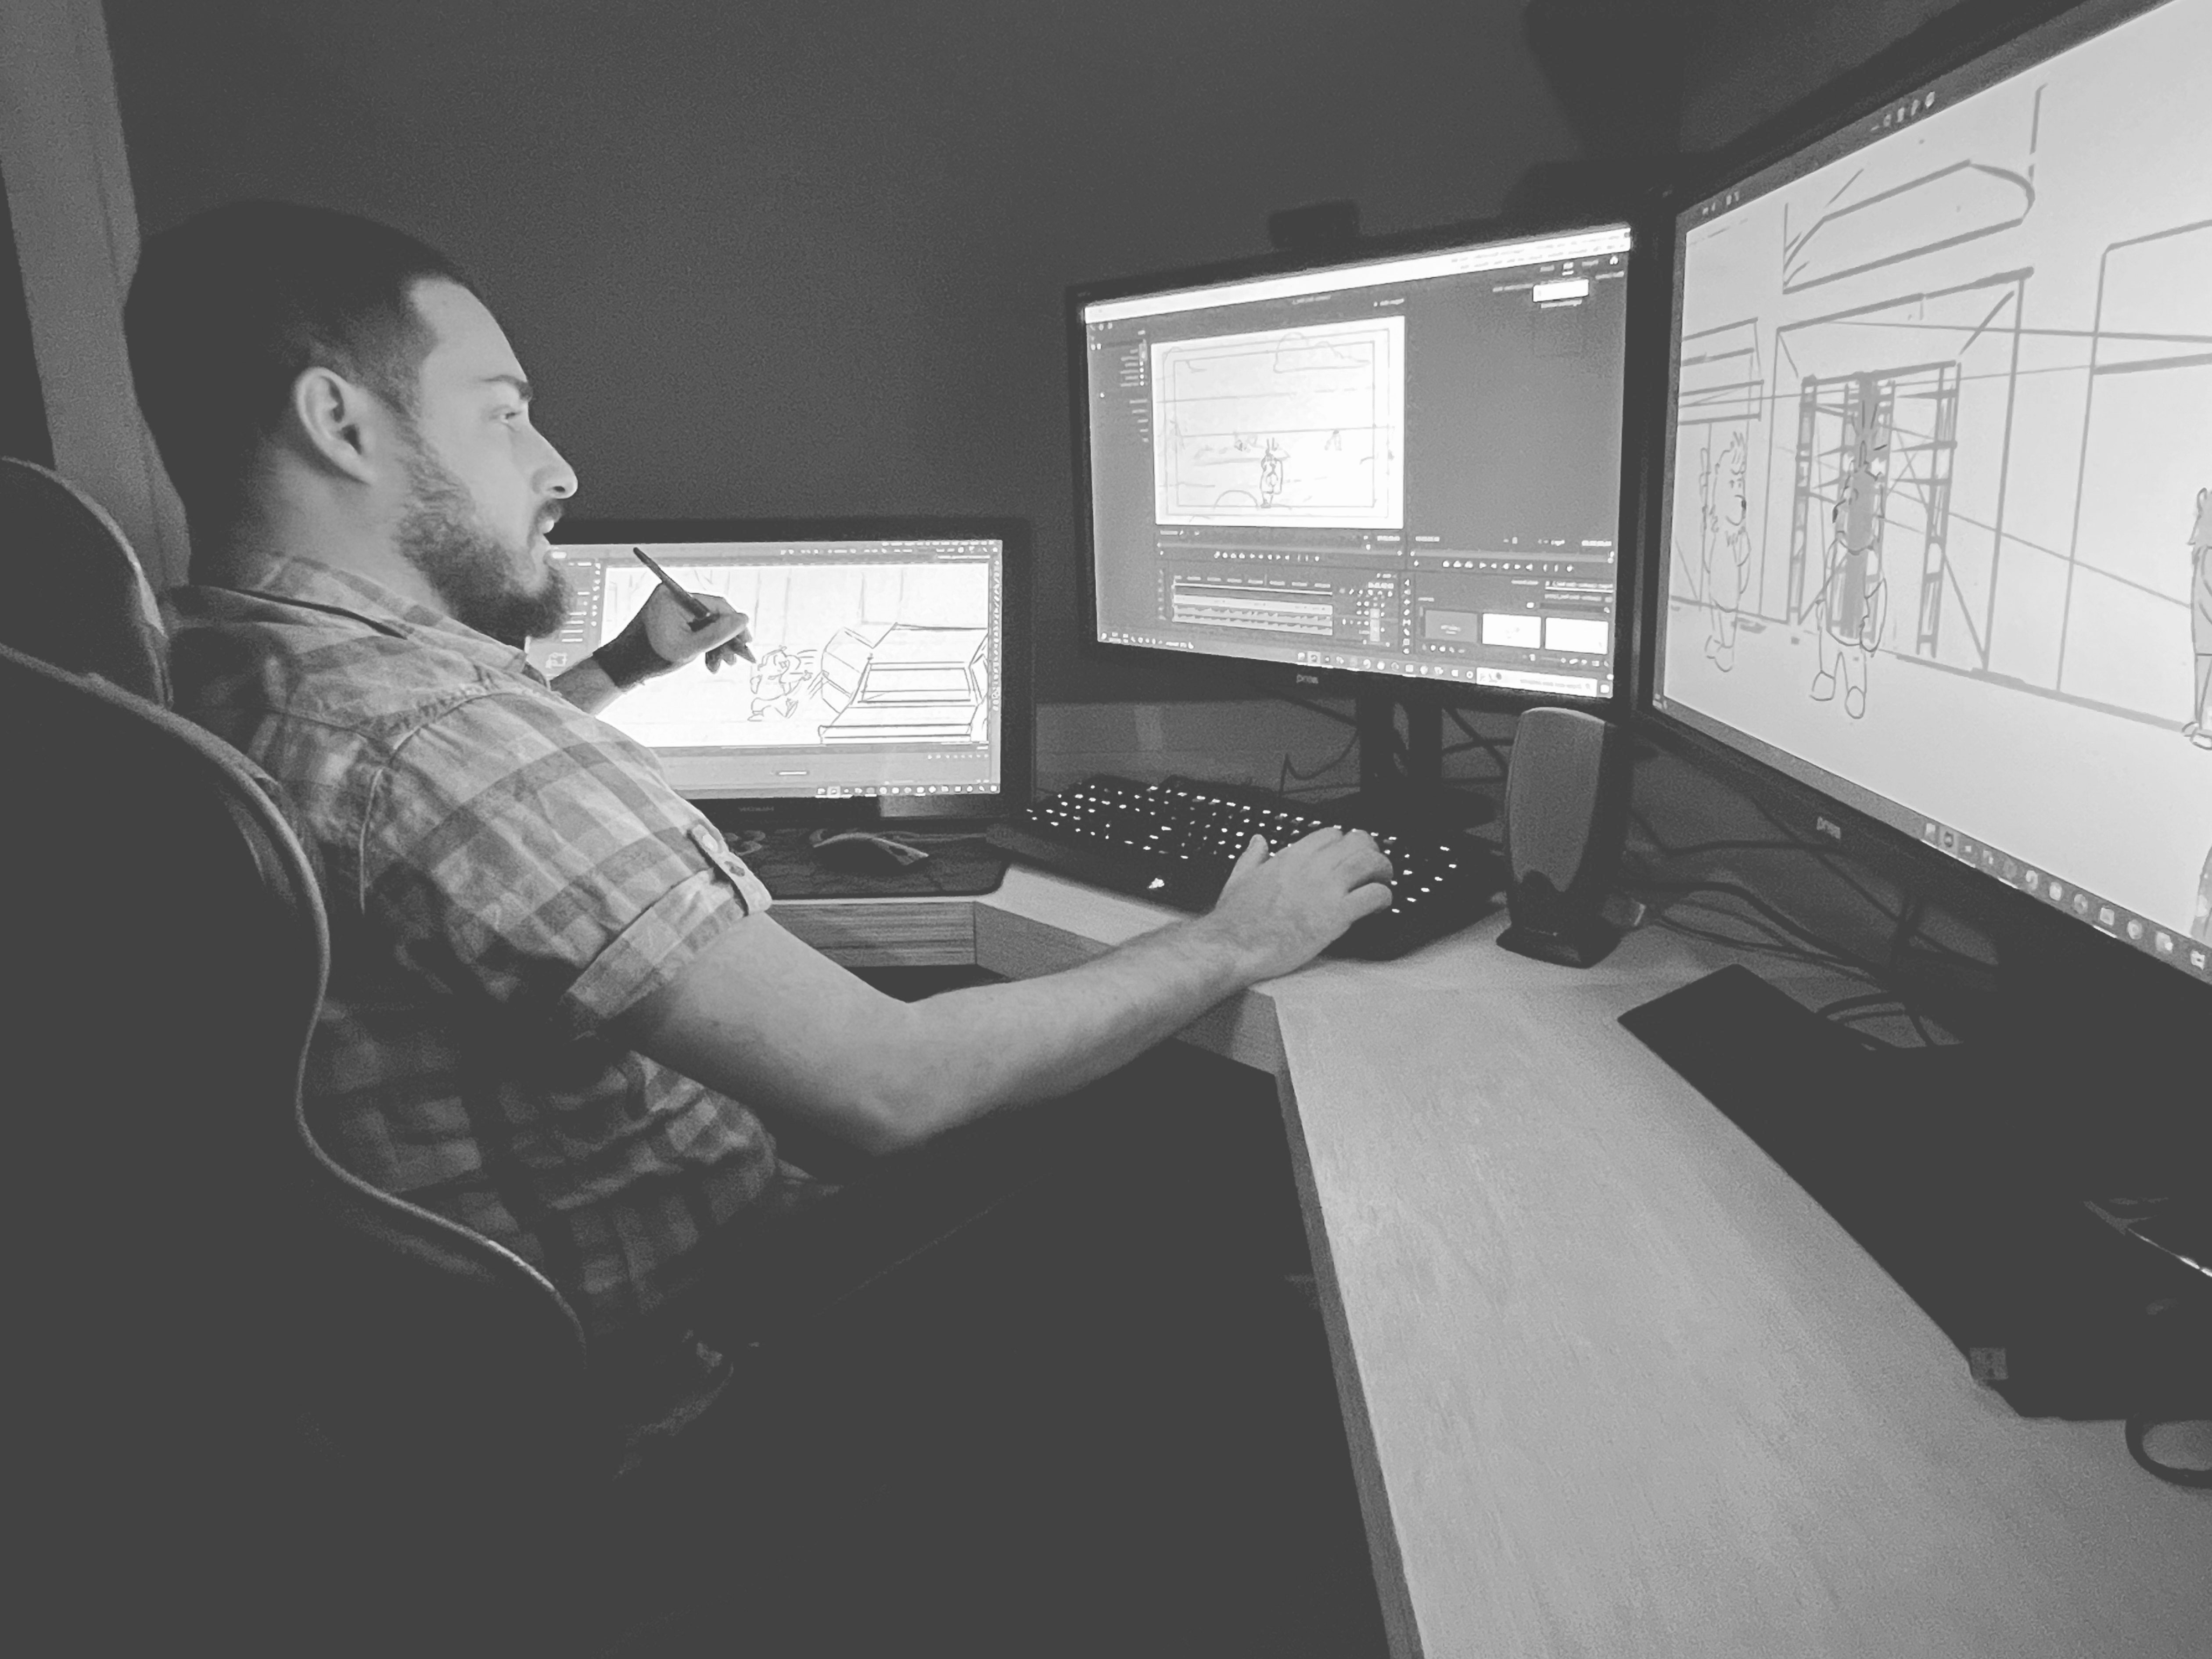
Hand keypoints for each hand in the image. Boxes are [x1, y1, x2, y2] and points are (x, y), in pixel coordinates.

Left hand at [636, 585, 752, 673]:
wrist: (622, 668)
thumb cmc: (650, 656)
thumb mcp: (690, 647)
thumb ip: (719, 633)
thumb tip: (743, 620)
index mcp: (674, 596)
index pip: (716, 605)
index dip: (735, 624)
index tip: (747, 642)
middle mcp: (673, 597)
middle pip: (711, 616)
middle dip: (724, 640)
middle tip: (736, 659)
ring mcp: (671, 608)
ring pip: (704, 625)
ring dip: (715, 646)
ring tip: (720, 666)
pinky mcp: (669, 619)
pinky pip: (693, 629)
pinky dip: (702, 645)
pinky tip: (709, 663)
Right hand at [1204, 827, 1392, 980]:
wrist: (1234, 945)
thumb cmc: (1235, 919)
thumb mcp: (1239, 877)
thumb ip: (1253, 856)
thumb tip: (1258, 841)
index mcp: (1290, 856)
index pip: (1331, 834)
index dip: (1343, 843)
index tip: (1346, 855)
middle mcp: (1311, 867)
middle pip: (1356, 842)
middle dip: (1369, 851)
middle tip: (1373, 866)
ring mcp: (1325, 889)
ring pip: (1370, 862)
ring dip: (1382, 869)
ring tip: (1383, 880)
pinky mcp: (1336, 915)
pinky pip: (1374, 895)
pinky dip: (1384, 897)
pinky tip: (1381, 904)